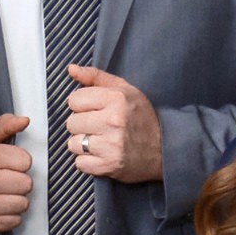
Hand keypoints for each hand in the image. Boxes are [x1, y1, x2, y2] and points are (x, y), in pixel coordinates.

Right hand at [0, 111, 33, 234]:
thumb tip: (25, 120)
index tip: (7, 164)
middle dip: (19, 181)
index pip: (25, 160)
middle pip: (27, 184)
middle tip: (4, 180)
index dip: (19, 161)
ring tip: (1, 194)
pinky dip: (9, 216)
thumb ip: (4, 126)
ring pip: (23, 203)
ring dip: (16, 199)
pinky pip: (15, 220)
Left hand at [61, 66, 162, 183]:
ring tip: (99, 142)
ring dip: (83, 144)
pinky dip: (87, 161)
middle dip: (81, 125)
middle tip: (98, 127)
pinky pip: (80, 163)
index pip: (74, 100)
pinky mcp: (109, 165)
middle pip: (71, 122)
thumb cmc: (142, 118)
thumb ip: (96, 77)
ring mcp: (111, 145)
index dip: (81, 105)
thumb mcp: (125, 90)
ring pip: (73, 144)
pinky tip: (101, 155)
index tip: (93, 110)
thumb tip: (71, 68)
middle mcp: (113, 121)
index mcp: (116, 98)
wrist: (165, 150)